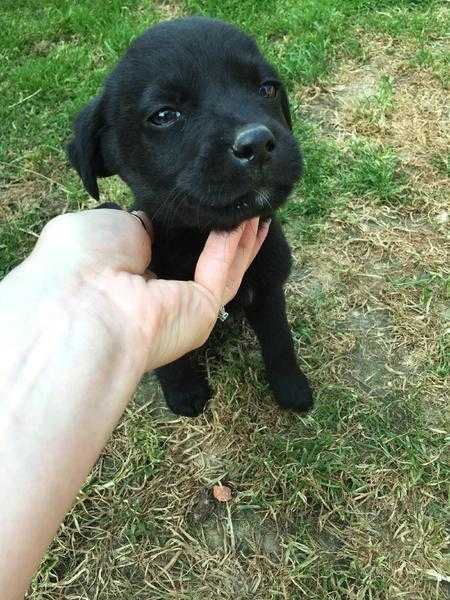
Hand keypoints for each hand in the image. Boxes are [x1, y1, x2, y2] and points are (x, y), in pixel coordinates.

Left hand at [30, 209, 269, 371]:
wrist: (82, 303)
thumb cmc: (80, 261)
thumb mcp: (105, 226)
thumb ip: (135, 224)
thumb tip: (152, 224)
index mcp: (129, 275)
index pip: (165, 250)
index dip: (188, 229)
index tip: (203, 205)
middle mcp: (158, 294)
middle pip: (201, 261)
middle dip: (225, 235)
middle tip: (242, 205)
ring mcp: (184, 306)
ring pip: (223, 269)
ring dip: (241, 240)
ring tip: (257, 209)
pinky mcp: (203, 311)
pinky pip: (224, 271)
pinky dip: (236, 244)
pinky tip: (249, 218)